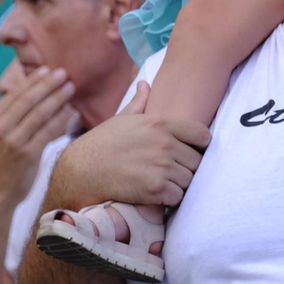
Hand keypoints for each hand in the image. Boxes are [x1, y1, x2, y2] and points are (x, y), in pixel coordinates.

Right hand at [0, 68, 76, 211]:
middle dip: (48, 84)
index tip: (47, 69)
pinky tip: (71, 111)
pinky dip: (61, 119)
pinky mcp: (27, 155)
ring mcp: (13, 142)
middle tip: (63, 73)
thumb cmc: (1, 160)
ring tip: (70, 88)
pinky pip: (48, 131)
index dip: (32, 80)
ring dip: (57, 98)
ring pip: (40, 114)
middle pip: (28, 100)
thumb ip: (12, 114)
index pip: (14, 94)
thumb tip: (37, 90)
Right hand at [47, 81, 210, 209]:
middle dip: (187, 167)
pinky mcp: (155, 189)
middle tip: (172, 171)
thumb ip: (139, 102)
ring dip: (179, 184)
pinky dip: (170, 199)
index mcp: (160, 123)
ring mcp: (161, 166)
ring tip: (164, 183)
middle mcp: (164, 143)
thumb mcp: (121, 118)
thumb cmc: (101, 144)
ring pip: (189, 180)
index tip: (191, 151)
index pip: (202, 134)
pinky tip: (157, 195)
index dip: (200, 145)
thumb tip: (144, 84)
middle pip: (197, 161)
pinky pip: (178, 196)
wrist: (80, 172)